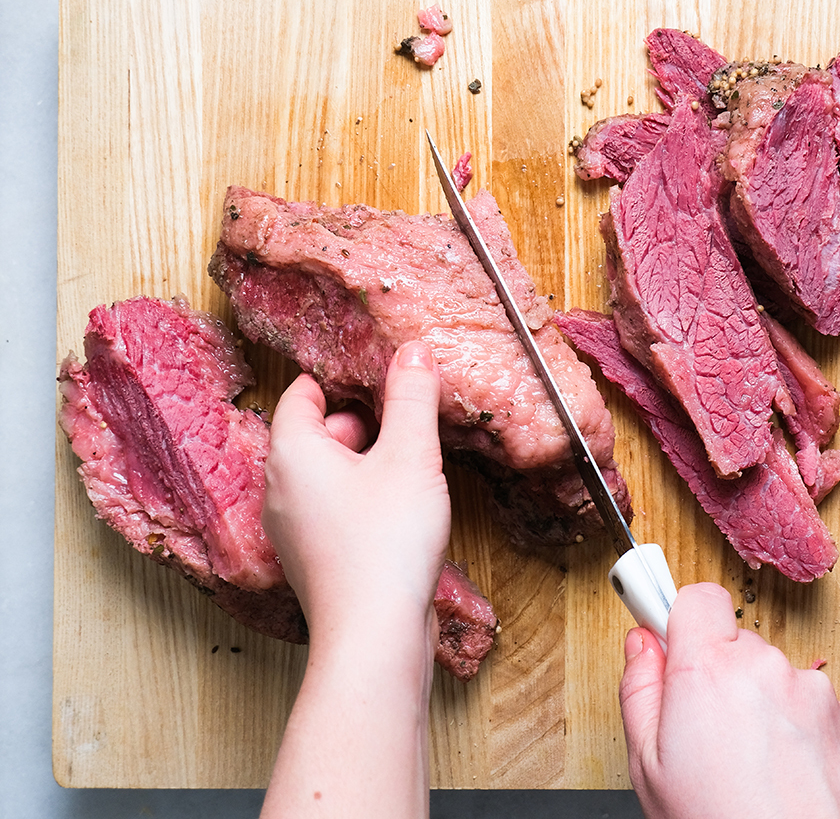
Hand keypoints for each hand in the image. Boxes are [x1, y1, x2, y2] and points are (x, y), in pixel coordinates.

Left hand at [262, 340, 450, 640]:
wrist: (373, 635)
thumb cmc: (385, 544)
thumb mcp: (410, 456)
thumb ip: (412, 397)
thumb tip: (412, 351)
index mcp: (291, 452)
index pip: (302, 393)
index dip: (341, 378)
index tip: (378, 373)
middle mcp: (280, 489)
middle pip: (316, 433)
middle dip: (361, 422)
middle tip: (406, 421)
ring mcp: (292, 529)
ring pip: (326, 475)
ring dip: (365, 464)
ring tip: (410, 466)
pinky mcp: (313, 559)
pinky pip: (332, 510)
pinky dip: (361, 500)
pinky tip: (400, 511)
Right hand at [619, 583, 839, 818]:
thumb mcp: (648, 764)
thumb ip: (640, 688)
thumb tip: (641, 644)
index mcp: (710, 670)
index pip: (698, 598)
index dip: (682, 620)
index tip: (670, 634)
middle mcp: (768, 669)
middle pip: (737, 645)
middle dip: (721, 676)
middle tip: (707, 733)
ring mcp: (815, 696)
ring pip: (777, 679)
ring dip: (764, 708)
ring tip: (750, 768)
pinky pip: (813, 712)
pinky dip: (799, 736)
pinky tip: (783, 778)